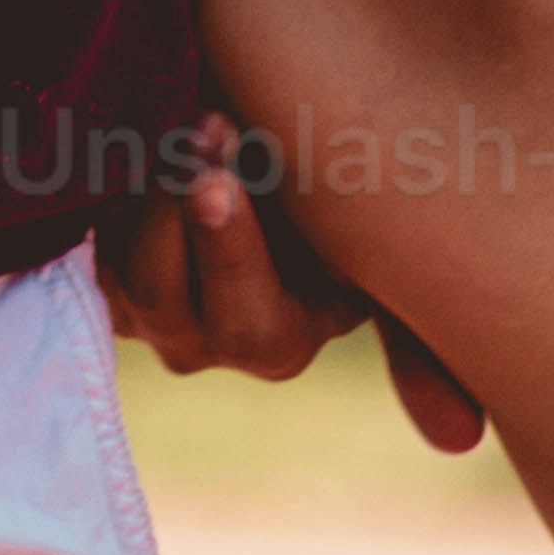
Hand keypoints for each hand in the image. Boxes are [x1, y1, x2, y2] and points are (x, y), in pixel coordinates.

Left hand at [104, 151, 488, 456]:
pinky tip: (149, 129)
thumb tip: (458, 443)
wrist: (270, 146)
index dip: (230, 253)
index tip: (222, 181)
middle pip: (166, 296)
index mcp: (277, 341)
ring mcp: (145, 307)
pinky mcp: (103, 268)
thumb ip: (420, 342)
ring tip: (182, 111)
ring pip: (122, 263)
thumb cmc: (338, 201)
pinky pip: (94, 238)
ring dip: (145, 187)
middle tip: (202, 121)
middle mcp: (203, 341)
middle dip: (179, 204)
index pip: (247, 325)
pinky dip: (118, 184)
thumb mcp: (382, 259)